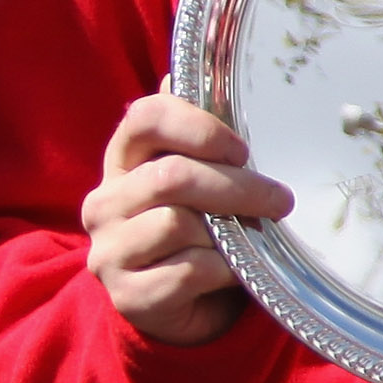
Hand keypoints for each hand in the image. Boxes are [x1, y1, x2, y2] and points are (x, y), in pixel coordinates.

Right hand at [83, 93, 293, 345]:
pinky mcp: (126, 296)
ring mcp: (108, 251)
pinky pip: (187, 272)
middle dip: (236, 186)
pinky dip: (222, 271)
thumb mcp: (196, 182)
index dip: (197, 126)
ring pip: (178, 224)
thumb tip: (195, 72)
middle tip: (279, 199)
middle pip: (172, 176)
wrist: (181, 310)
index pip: (145, 117)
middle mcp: (103, 203)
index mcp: (121, 162)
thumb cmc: (196, 232)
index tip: (241, 149)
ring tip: (253, 239)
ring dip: (229, 233)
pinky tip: (235, 272)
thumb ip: (197, 137)